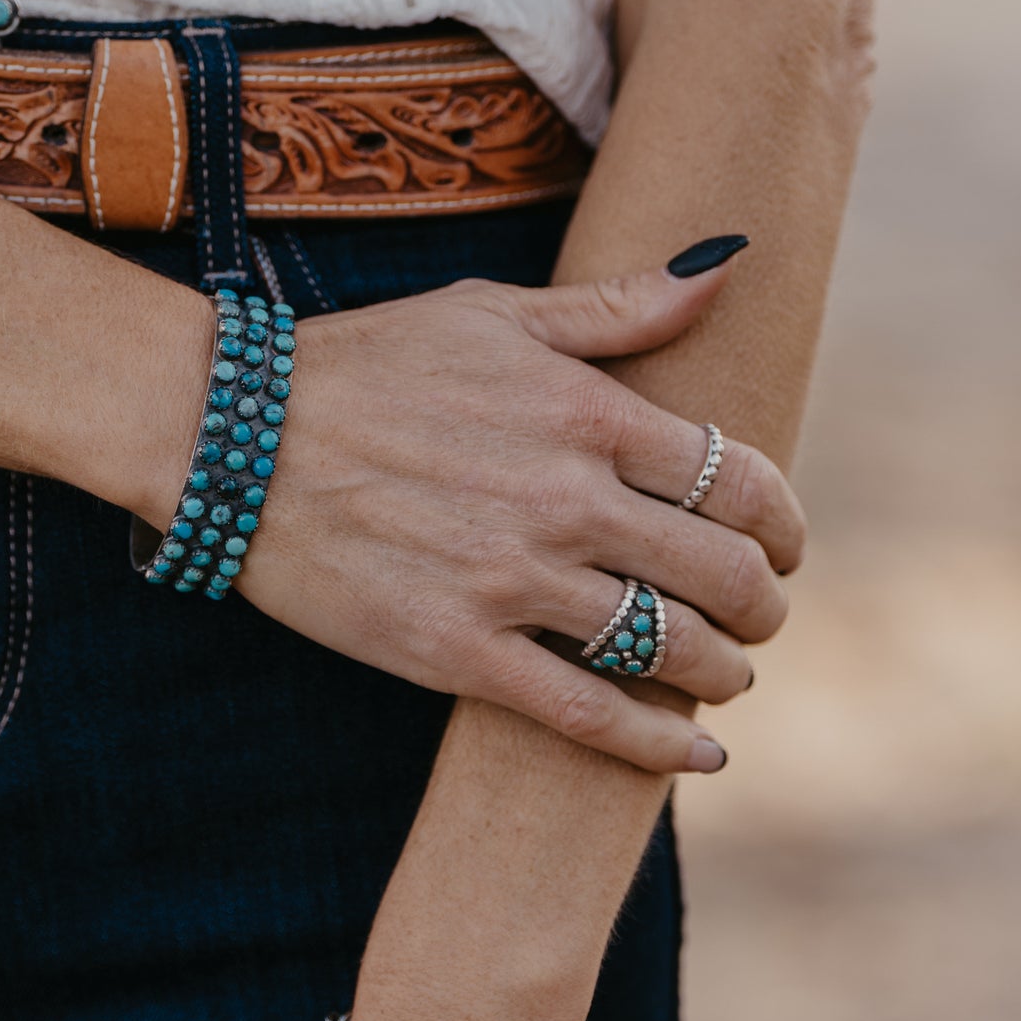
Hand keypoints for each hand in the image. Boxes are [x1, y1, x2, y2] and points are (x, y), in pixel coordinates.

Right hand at [139, 248, 804, 774]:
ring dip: (723, 672)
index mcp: (586, 413)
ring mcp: (512, 583)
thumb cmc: (366, 365)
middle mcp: (565, 501)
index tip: (786, 544)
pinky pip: (587, 714)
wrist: (235, 438)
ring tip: (727, 677)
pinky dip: (656, 744)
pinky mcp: (456, 652)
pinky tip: (695, 755)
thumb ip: (617, 308)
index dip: (785, 523)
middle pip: (724, 573)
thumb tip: (726, 265)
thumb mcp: (493, 312)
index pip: (739, 480)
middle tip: (763, 618)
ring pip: (668, 649)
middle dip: (765, 606)